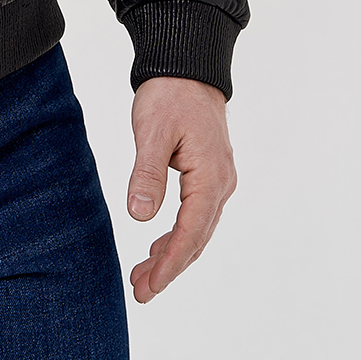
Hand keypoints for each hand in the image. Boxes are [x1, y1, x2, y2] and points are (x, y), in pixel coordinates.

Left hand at [126, 76, 236, 302]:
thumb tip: (141, 217)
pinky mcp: (209, 175)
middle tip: (140, 293)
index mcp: (210, 176)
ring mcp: (218, 180)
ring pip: (197, 230)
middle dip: (169, 269)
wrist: (186, 66)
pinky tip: (156, 247)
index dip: (170, 264)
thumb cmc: (169, 94)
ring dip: (172, 255)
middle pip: (197, 238)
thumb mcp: (151, 132)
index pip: (191, 232)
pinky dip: (177, 235)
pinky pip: (196, 215)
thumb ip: (147, 173)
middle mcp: (221, 183)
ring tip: (142, 278)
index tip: (150, 287)